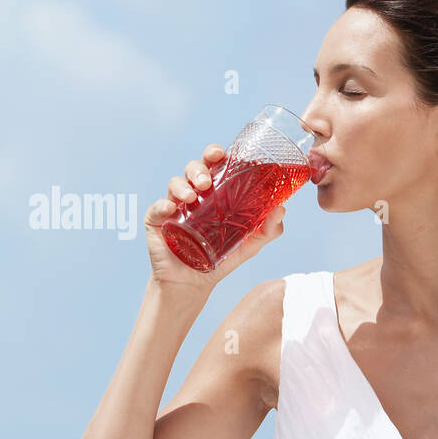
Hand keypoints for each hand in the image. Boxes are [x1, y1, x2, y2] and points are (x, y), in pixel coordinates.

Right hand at [144, 143, 286, 294]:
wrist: (193, 284)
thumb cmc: (219, 259)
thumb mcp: (248, 245)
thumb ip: (267, 229)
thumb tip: (281, 210)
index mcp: (213, 194)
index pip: (213, 166)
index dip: (214, 155)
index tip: (220, 154)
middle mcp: (193, 195)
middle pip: (193, 169)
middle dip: (199, 168)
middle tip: (206, 181)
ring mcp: (173, 207)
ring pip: (175, 183)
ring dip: (183, 185)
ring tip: (192, 197)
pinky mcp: (156, 222)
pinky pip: (156, 208)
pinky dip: (162, 205)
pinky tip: (170, 209)